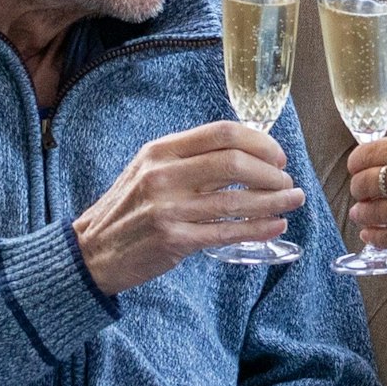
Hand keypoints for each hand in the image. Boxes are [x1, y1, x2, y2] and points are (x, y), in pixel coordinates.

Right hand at [74, 122, 304, 293]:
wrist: (93, 252)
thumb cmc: (129, 210)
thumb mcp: (149, 171)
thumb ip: (190, 160)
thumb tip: (246, 154)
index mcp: (161, 151)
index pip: (221, 133)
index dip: (259, 142)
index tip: (277, 155)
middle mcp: (164, 175)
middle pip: (234, 163)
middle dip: (271, 172)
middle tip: (287, 181)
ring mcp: (168, 209)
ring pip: (236, 200)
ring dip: (274, 200)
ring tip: (293, 200)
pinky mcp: (174, 240)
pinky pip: (227, 232)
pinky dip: (258, 228)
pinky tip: (276, 226)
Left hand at [344, 136, 386, 260]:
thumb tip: (384, 167)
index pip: (373, 151)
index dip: (356, 162)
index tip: (354, 169)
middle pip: (366, 181)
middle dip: (358, 190)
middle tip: (360, 195)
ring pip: (372, 210)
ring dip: (362, 214)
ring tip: (362, 216)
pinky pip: (385, 237)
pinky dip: (373, 237)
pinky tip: (371, 236)